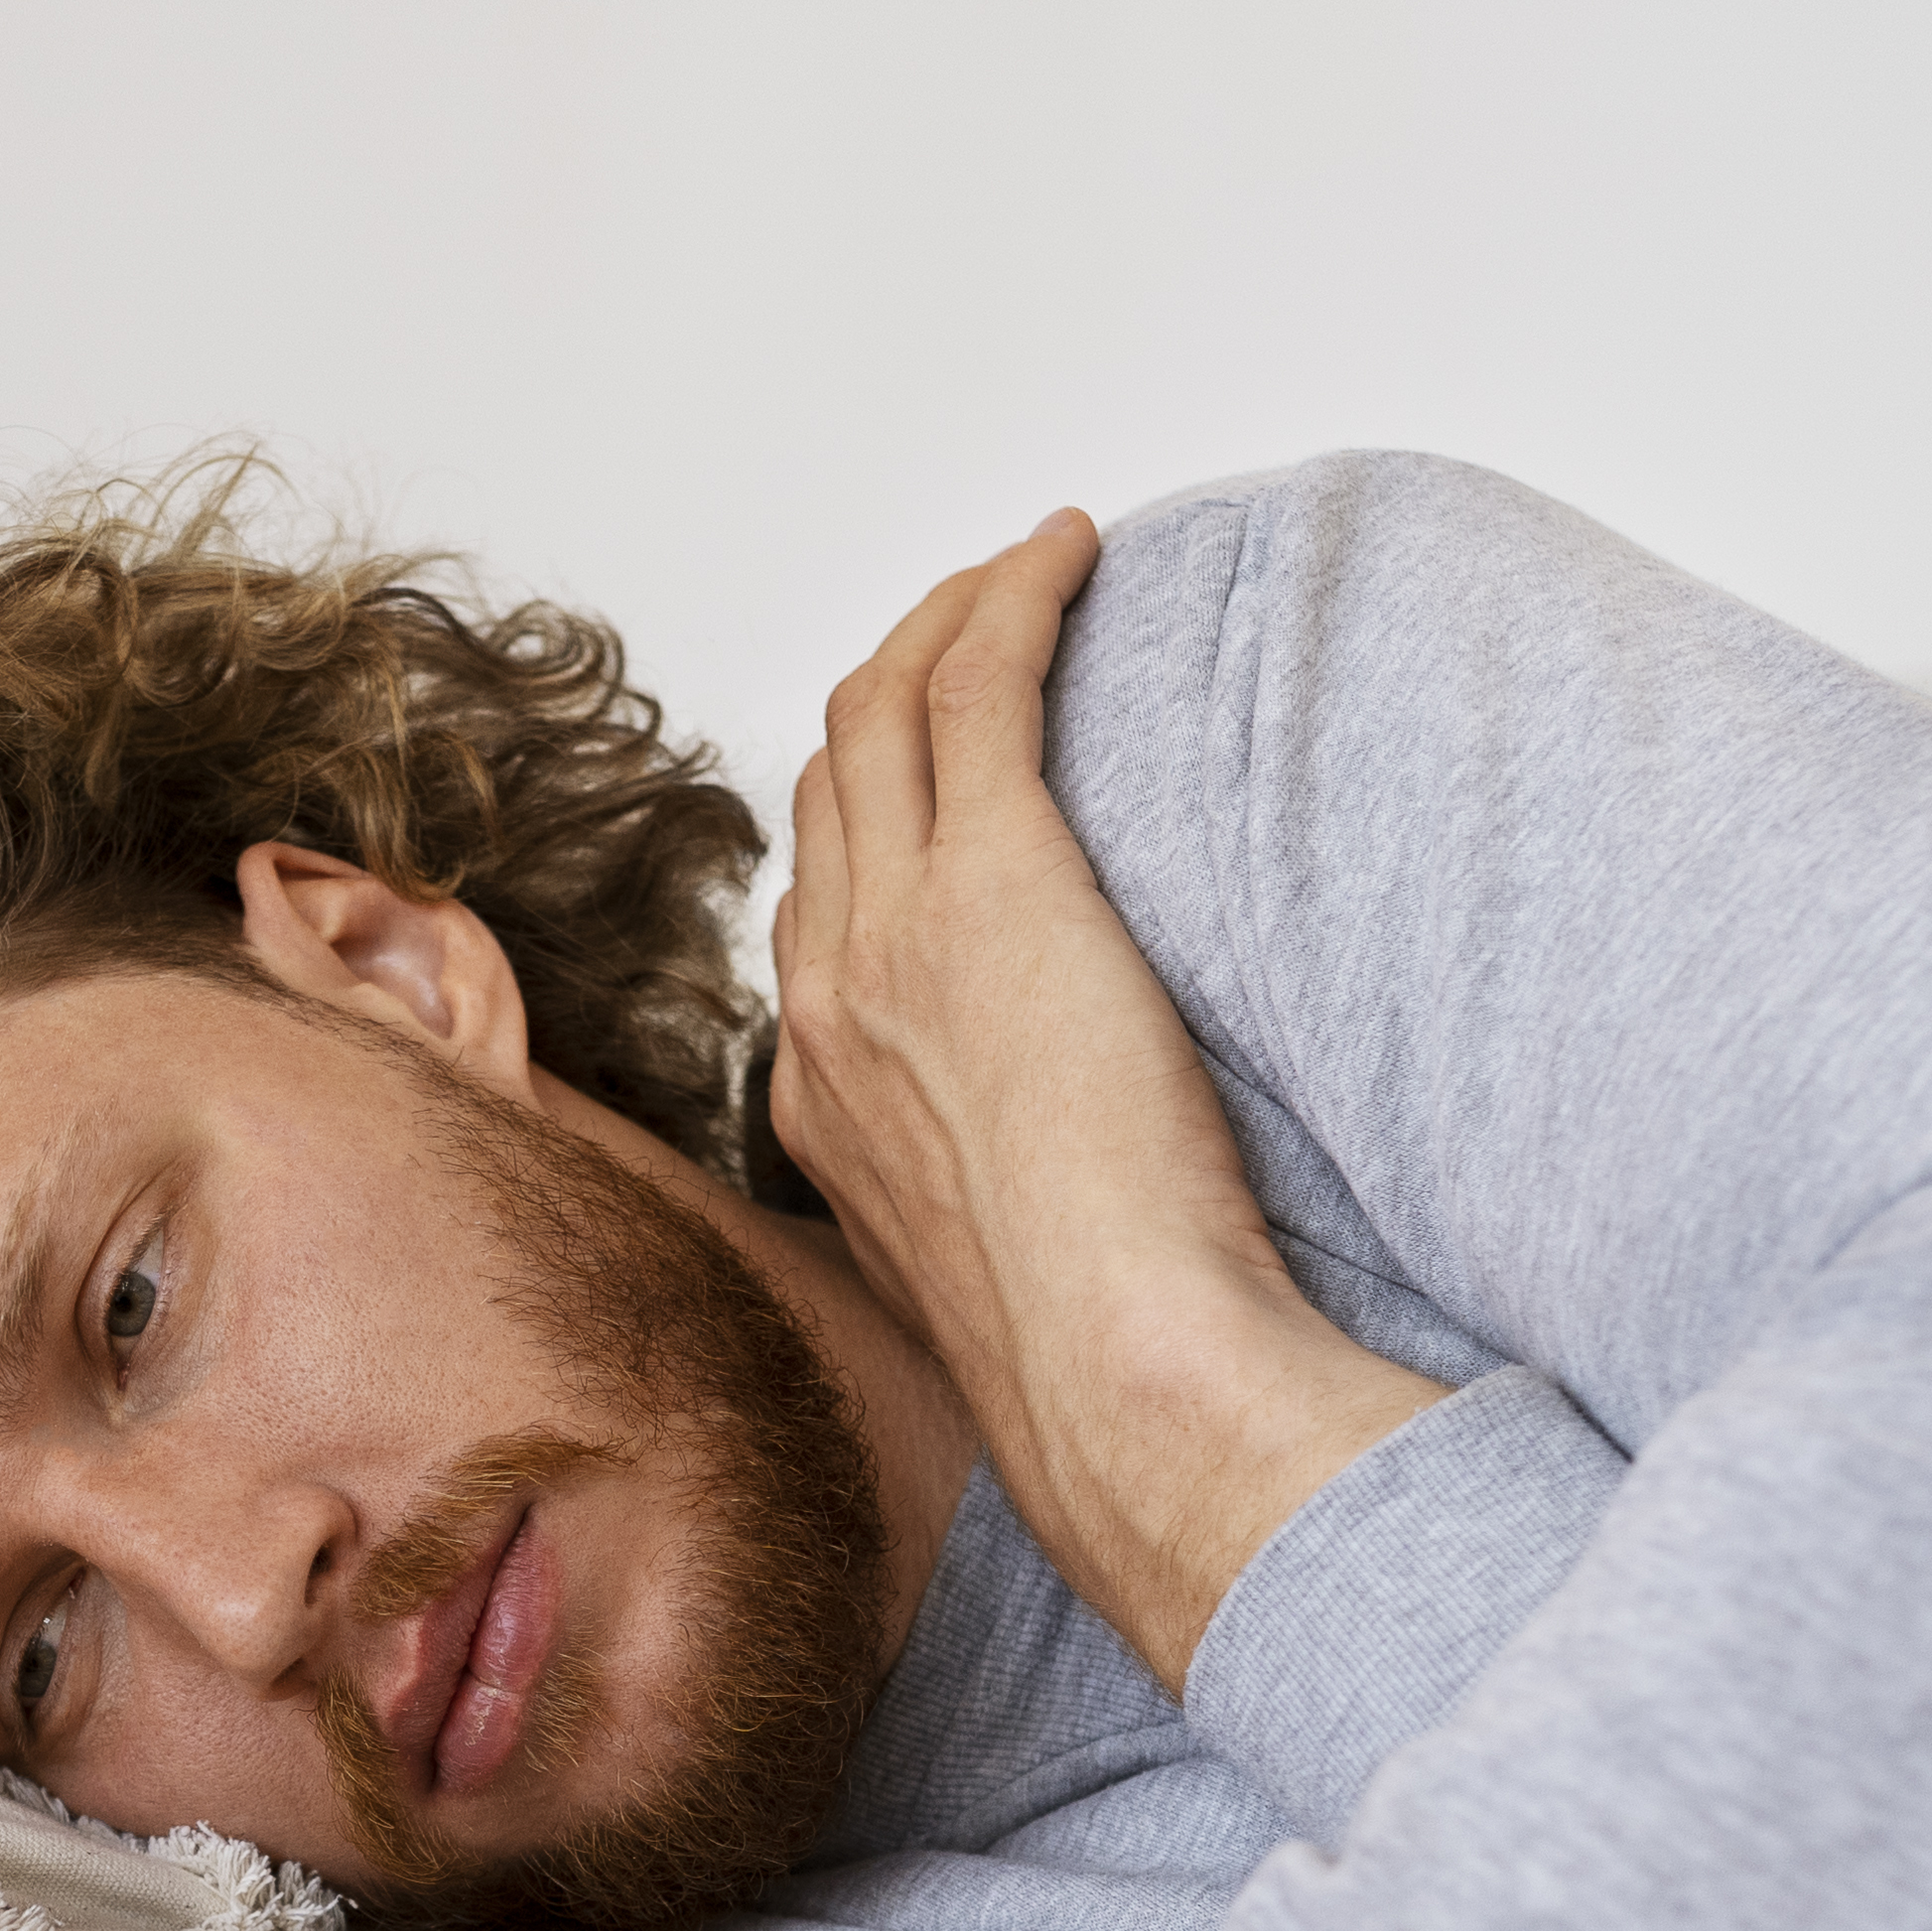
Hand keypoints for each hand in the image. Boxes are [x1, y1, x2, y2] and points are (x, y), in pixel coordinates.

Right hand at [772, 512, 1439, 1690]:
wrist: (1114, 1377)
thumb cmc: (1103, 1360)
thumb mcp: (1003, 1284)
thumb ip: (993, 1207)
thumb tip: (1067, 1201)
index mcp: (820, 1097)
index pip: (817, 902)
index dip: (876, 808)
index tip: (952, 765)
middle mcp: (826, 1001)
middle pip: (826, 782)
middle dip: (898, 680)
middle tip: (987, 627)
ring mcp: (894, 936)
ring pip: (882, 710)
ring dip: (951, 618)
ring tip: (1033, 574)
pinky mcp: (996, 883)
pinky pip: (980, 685)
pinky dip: (1017, 598)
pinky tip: (1075, 553)